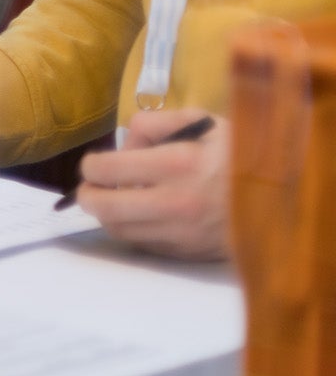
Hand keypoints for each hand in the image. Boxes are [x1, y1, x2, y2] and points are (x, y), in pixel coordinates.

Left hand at [76, 108, 230, 260]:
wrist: (287, 200)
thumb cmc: (242, 154)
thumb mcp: (202, 122)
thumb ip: (155, 124)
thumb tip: (125, 144)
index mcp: (177, 164)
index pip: (105, 169)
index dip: (91, 166)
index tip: (95, 163)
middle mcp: (174, 203)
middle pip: (103, 208)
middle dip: (88, 195)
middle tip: (92, 186)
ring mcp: (181, 233)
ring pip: (119, 230)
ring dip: (108, 215)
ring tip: (117, 198)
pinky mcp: (188, 253)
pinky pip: (143, 244)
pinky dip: (133, 230)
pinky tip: (142, 215)